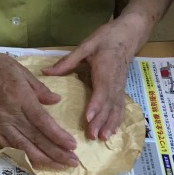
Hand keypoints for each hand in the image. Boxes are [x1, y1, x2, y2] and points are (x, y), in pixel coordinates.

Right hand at [0, 49, 77, 167]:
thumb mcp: (22, 70)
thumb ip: (40, 89)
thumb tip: (56, 100)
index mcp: (21, 97)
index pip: (42, 122)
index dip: (58, 136)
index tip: (72, 146)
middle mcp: (11, 115)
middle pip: (36, 138)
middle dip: (56, 153)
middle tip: (73, 162)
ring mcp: (0, 125)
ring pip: (23, 147)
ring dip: (43, 159)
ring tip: (59, 166)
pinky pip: (9, 148)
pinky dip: (24, 157)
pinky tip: (36, 164)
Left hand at [44, 15, 144, 139]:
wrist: (127, 36)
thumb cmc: (106, 39)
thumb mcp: (86, 45)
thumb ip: (67, 61)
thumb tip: (46, 72)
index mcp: (105, 70)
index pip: (101, 91)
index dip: (96, 105)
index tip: (89, 118)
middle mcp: (114, 82)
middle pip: (108, 105)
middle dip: (101, 121)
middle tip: (92, 136)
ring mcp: (120, 88)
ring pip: (116, 109)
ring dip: (110, 124)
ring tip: (103, 138)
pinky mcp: (121, 91)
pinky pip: (120, 108)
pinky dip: (117, 121)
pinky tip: (111, 132)